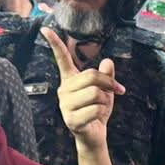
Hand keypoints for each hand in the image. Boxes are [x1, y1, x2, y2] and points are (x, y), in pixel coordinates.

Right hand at [44, 27, 125, 149]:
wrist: (94, 135)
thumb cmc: (97, 111)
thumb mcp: (105, 91)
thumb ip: (106, 77)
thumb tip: (108, 61)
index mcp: (70, 80)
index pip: (62, 59)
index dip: (55, 44)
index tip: (45, 29)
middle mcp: (63, 89)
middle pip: (91, 76)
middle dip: (110, 83)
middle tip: (119, 90)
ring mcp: (65, 104)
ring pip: (96, 93)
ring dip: (107, 101)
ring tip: (102, 108)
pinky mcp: (71, 119)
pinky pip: (95, 109)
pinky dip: (103, 113)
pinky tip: (97, 118)